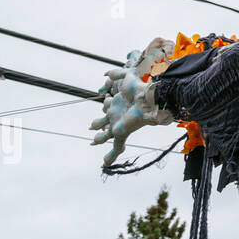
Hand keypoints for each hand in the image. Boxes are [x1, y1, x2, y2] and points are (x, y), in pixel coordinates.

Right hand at [89, 37, 174, 165]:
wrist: (147, 98)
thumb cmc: (138, 88)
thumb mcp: (125, 77)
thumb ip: (116, 73)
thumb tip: (106, 74)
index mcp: (117, 104)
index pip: (107, 105)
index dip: (106, 103)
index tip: (106, 99)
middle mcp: (116, 115)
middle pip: (103, 121)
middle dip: (97, 123)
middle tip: (91, 126)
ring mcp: (118, 125)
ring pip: (106, 135)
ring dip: (100, 138)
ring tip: (95, 141)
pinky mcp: (122, 133)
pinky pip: (116, 148)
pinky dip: (111, 157)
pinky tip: (105, 165)